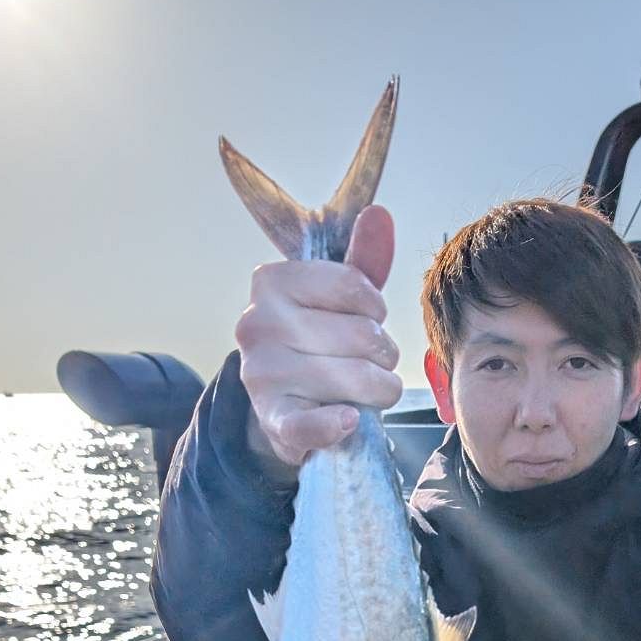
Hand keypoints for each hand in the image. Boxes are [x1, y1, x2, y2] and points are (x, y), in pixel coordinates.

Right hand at [235, 204, 403, 475]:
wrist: (285, 409)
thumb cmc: (318, 344)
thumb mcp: (338, 299)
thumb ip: (362, 261)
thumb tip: (378, 215)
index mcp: (271, 282)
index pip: (355, 286)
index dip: (376, 310)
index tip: (368, 320)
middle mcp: (257, 324)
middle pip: (364, 335)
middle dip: (383, 354)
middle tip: (369, 363)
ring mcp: (261, 375)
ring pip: (359, 379)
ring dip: (379, 390)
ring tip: (363, 390)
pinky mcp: (273, 421)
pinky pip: (314, 425)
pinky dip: (338, 425)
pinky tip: (347, 420)